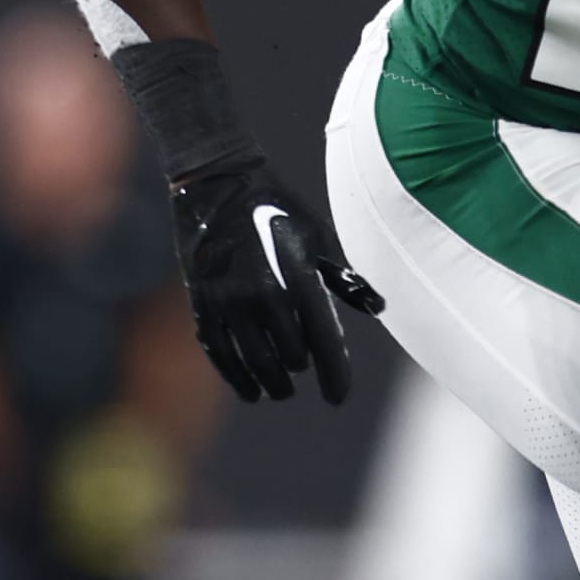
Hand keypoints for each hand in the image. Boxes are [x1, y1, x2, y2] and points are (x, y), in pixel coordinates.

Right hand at [169, 156, 383, 404]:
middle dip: (302, 366)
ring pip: (257, 364)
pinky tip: (250, 392)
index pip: (323, 342)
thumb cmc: (276, 208)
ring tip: (282, 390)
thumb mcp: (316, 236)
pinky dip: (238, 379)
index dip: (335, 375)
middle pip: (291, 357)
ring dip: (273, 383)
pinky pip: (221, 355)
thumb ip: (341, 278)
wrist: (215, 183)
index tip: (338, 397)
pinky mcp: (202, 304)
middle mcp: (263, 295)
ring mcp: (229, 302)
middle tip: (304, 368)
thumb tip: (377, 307)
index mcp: (297, 277)